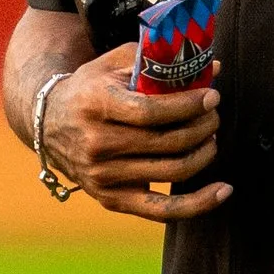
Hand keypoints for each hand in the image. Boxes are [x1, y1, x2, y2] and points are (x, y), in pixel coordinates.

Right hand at [41, 40, 230, 224]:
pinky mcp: (111, 199)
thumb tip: (213, 68)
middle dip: (202, 127)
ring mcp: (103, 176)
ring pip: (172, 172)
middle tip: (214, 116)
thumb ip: (159, 62)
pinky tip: (223, 190)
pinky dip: (198, 203)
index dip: (188, 106)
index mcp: (96, 104)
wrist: (50, 124)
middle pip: (167, 143)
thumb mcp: (114, 65)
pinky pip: (163, 210)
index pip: (151, 112)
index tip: (212, 97)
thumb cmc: (91, 88)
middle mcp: (96, 144)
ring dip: (203, 154)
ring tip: (210, 138)